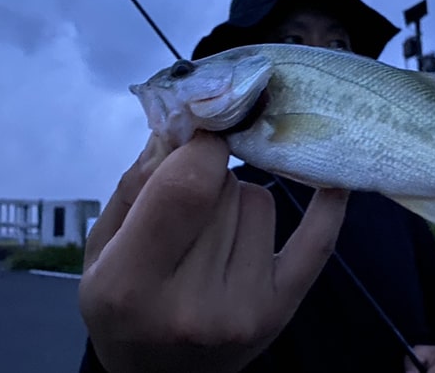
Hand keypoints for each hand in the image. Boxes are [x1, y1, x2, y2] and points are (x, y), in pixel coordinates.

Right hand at [79, 132, 349, 372]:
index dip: (199, 147)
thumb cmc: (122, 310)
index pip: (188, 186)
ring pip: (262, 202)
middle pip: (227, 192)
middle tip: (192, 204)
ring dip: (240, 200)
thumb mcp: (101, 251)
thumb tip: (184, 124)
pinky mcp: (281, 310)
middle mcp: (194, 305)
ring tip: (215, 231)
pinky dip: (326, 207)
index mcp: (132, 286)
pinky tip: (333, 180)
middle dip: (209, 179)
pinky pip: (317, 243)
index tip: (198, 138)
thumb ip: (136, 185)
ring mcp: (246, 310)